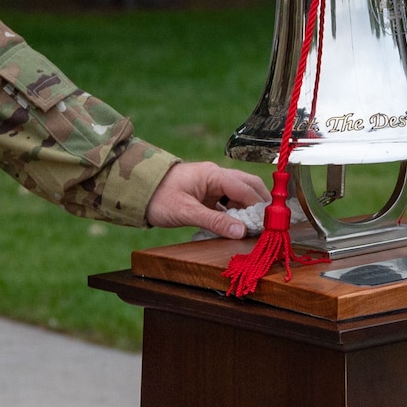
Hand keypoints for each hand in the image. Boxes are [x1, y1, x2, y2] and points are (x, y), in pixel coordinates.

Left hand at [144, 161, 271, 239]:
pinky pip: (228, 202)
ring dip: (247, 210)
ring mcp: (212, 185)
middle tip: (269, 225)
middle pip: (248, 186)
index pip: (245, 188)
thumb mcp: (186, 211)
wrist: (136, 191)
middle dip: (260, 204)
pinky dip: (235, 213)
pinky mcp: (206, 195)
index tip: (270, 224)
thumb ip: (214, 221)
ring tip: (254, 229)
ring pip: (239, 194)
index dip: (259, 206)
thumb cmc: (158, 197)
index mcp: (213, 174)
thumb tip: (241, 232)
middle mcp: (216, 176)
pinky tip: (237, 227)